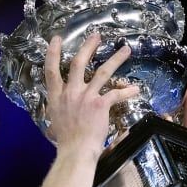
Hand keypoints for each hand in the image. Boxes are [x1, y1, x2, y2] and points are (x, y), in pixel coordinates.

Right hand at [44, 33, 139, 158]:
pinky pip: (116, 94)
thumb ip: (57, 113)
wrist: (75, 151)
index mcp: (56, 97)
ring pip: (102, 72)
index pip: (51, 70)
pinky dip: (127, 91)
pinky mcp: (100, 105)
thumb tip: (57, 117)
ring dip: (115, 59)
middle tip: (97, 35)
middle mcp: (70, 93)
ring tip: (125, 49)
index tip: (56, 40)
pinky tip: (135, 89)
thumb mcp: (55, 123)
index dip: (53, 53)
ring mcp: (85, 97)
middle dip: (88, 47)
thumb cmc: (66, 142)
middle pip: (78, 63)